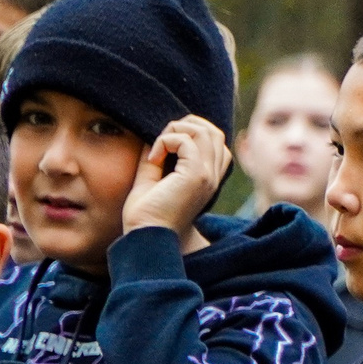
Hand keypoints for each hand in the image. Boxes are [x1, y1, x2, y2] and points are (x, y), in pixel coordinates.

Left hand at [121, 115, 232, 247]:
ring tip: (157, 149)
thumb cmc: (147, 213)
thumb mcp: (153, 177)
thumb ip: (158, 155)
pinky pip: (186, 141)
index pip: (215, 142)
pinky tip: (153, 159)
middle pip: (214, 132)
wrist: (147, 237)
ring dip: (176, 131)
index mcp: (207, 178)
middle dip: (186, 126)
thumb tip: (154, 135)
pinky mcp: (197, 175)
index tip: (164, 149)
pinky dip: (166, 141)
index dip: (191, 134)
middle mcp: (213, 175)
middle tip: (161, 142)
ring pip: (204, 131)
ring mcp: (208, 175)